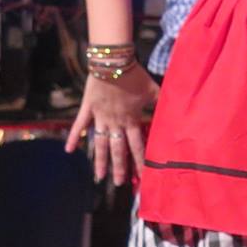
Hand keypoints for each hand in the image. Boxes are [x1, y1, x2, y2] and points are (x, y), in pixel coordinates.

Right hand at [66, 67, 158, 185]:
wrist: (113, 62)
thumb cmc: (134, 76)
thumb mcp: (152, 89)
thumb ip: (161, 101)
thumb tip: (176, 110)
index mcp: (131, 119)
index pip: (137, 144)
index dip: (140, 160)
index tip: (141, 175)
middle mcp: (115, 122)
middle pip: (118, 149)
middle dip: (119, 168)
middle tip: (118, 184)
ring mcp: (100, 117)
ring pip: (100, 143)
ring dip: (100, 160)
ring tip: (99, 177)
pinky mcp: (88, 109)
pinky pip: (79, 126)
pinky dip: (73, 137)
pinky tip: (69, 150)